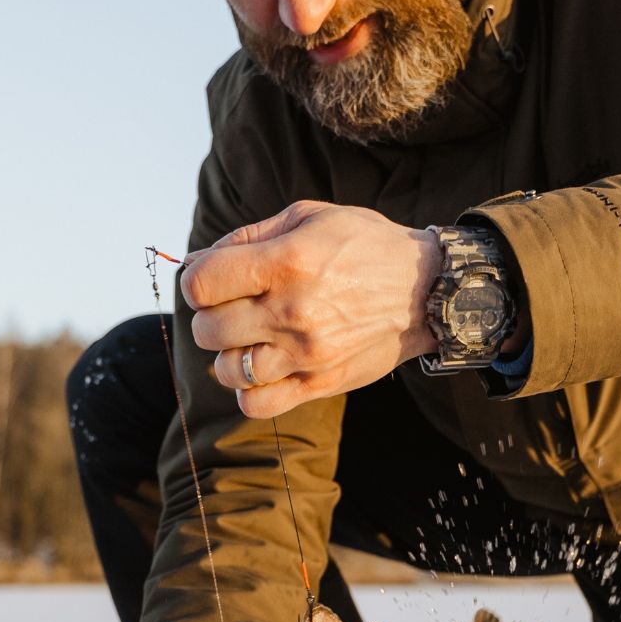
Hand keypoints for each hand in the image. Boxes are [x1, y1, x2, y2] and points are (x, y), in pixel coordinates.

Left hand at [180, 200, 440, 418]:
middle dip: (210, 316)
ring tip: (250, 339)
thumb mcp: (308, 217)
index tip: (215, 280)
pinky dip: (249, 391)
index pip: (200, 284)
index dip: (197, 281)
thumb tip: (195, 261)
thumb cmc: (363, 246)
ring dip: (229, 354)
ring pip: (228, 369)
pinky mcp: (320, 382)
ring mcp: (306, 353)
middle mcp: (293, 311)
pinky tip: (262, 370)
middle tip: (234, 308)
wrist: (425, 290)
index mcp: (287, 261)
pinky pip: (258, 404)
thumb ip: (247, 237)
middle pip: (208, 329)